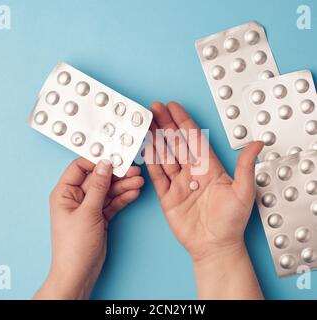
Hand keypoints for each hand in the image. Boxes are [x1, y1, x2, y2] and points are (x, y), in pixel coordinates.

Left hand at [34, 158, 143, 299]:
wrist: (80, 272)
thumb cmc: (74, 245)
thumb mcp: (87, 212)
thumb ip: (98, 187)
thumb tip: (104, 165)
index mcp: (65, 193)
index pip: (80, 168)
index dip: (97, 162)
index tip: (113, 159)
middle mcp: (76, 198)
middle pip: (98, 179)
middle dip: (117, 176)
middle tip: (133, 171)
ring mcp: (89, 207)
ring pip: (108, 191)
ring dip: (123, 186)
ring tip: (138, 182)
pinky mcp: (100, 216)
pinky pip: (112, 202)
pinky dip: (123, 198)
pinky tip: (134, 193)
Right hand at [145, 101, 263, 298]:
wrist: (215, 246)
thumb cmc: (231, 222)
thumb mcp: (243, 192)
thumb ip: (246, 166)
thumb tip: (258, 143)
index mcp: (209, 168)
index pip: (194, 138)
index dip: (183, 121)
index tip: (173, 106)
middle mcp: (192, 172)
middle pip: (176, 143)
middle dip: (165, 124)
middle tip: (155, 108)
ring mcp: (178, 183)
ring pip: (164, 156)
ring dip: (155, 139)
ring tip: (146, 123)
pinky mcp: (167, 196)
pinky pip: (157, 175)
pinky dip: (150, 162)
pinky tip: (145, 148)